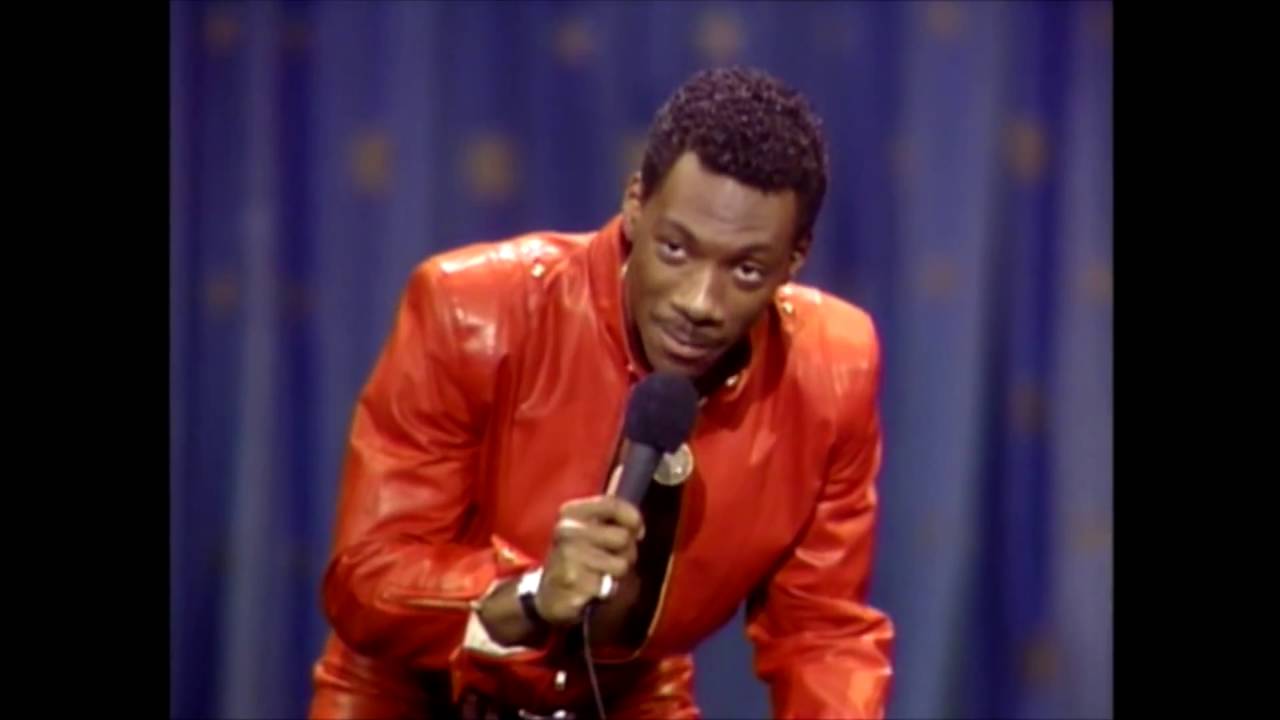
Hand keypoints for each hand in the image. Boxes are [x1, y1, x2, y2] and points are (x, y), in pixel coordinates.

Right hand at [535, 495, 644, 624]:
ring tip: (600, 574)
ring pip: (621, 564)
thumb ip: (612, 520)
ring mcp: (568, 556)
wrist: (547, 594)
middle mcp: (567, 530)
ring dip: (616, 574)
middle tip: (612, 559)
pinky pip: (610, 586)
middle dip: (626, 552)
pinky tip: (591, 589)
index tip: (638, 532)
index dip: (632, 518)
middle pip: (622, 537)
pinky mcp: (572, 581)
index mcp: (571, 512)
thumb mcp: (588, 530)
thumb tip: (638, 529)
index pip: (611, 504)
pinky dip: (606, 591)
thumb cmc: (576, 558)